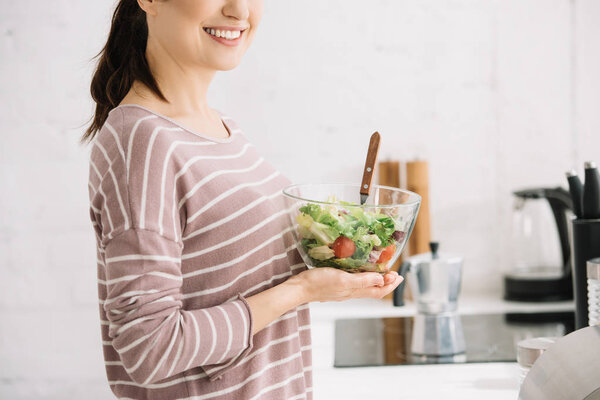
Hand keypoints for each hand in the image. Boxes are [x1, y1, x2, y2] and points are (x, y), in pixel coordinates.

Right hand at [288, 267, 403, 302]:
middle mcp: (351, 292)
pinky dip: (362, 277)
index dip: (390, 285)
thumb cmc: (318, 283)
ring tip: (381, 271)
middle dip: (386, 282)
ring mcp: (343, 289)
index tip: (398, 276)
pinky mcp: (335, 285)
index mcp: (354, 291)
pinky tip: (359, 271)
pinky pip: (354, 283)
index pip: (378, 291)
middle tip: (394, 273)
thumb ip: (362, 280)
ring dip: (375, 280)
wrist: (299, 288)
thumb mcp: (342, 280)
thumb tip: (381, 279)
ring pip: (364, 287)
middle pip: (373, 290)